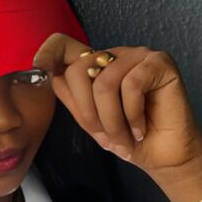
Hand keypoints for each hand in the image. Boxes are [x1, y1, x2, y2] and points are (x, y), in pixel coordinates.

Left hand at [31, 33, 201, 176]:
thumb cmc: (128, 138)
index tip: (38, 69)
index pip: (63, 44)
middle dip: (89, 114)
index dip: (48, 52)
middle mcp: (115, 55)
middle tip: (107, 138)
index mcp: (96, 65)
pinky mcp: (160, 62)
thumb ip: (70, 95)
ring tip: (125, 139)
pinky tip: (141, 128)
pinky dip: (133, 114)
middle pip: (80, 70)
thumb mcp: (90, 119)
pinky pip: (132, 84)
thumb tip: (44, 71)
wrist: (163, 157)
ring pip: (105, 82)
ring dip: (112, 121)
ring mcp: (138, 55)